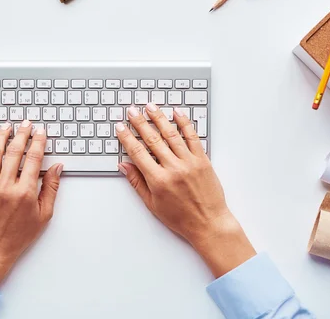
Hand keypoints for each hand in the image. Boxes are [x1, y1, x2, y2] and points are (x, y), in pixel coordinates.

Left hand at [0, 120, 62, 289]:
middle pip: (15, 151)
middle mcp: (6, 186)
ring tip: (7, 126)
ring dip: (2, 136)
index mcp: (25, 193)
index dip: (39, 142)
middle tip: (26, 124)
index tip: (41, 132)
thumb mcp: (44, 214)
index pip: (34, 159)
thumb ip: (51, 188)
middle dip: (22, 134)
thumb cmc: (19, 234)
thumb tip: (58, 167)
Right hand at [116, 104, 255, 276]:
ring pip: (171, 134)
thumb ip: (137, 182)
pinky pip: (193, 137)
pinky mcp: (203, 160)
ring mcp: (189, 162)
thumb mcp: (152, 204)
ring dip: (159, 118)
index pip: (137, 152)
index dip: (126, 137)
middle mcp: (173, 168)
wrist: (209, 224)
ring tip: (150, 106)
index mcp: (158, 180)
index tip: (120, 127)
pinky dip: (185, 123)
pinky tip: (177, 113)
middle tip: (132, 110)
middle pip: (152, 139)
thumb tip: (123, 166)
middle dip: (140, 122)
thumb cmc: (180, 218)